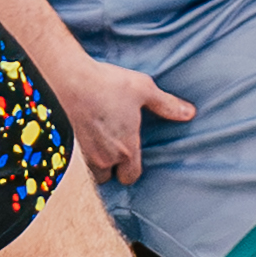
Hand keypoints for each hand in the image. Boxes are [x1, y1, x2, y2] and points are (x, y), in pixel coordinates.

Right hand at [52, 48, 193, 183]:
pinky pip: (74, 162)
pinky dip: (77, 155)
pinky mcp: (66, 147)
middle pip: (108, 178)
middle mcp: (103, 157)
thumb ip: (166, 105)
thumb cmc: (107, 84)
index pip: (131, 177)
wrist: (68, 78)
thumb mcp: (143, 89)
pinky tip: (78, 138)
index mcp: (125, 149)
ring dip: (93, 163)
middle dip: (110, 169)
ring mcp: (82, 155)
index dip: (131, 169)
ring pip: (90, 172)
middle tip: (111, 149)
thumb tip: (189, 113)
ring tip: (95, 144)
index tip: (129, 156)